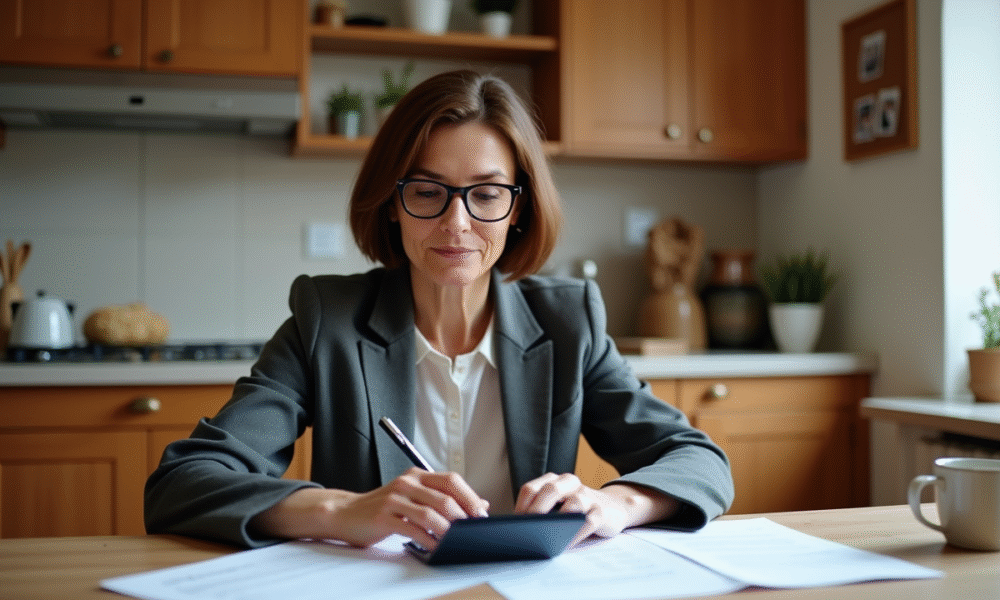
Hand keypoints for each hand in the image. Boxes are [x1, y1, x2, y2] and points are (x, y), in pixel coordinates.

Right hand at [251, 468, 488, 548]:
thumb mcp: (414, 496)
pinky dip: (427, 540)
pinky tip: (435, 547)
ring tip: (456, 541)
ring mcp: (394, 498)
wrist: (346, 513)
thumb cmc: (384, 507)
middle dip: (463, 516)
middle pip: (444, 497)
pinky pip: (412, 529)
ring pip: (430, 514)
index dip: (469, 496)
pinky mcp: (383, 516)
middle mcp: (407, 482)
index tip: (481, 514)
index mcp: (417, 475)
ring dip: (447, 530)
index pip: (451, 480)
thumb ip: (443, 498)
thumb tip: (480, 504)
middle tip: (472, 530)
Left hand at [514, 473, 678, 546]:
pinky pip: (589, 521)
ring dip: (559, 520)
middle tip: (527, 528)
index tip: (513, 526)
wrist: (613, 509)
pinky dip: (577, 533)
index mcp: (553, 481)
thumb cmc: (576, 511)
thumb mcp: (557, 506)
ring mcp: (587, 497)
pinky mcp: (601, 512)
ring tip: (547, 536)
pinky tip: (566, 543)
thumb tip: (516, 532)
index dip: (520, 507)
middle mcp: (570, 484)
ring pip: (574, 502)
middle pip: (551, 489)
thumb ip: (540, 512)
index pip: (531, 489)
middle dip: (537, 510)